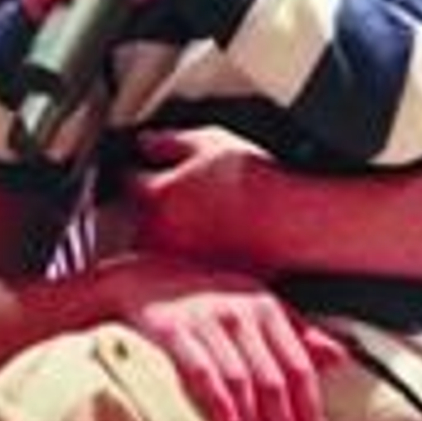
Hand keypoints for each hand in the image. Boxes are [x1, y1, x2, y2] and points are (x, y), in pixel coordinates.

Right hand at [103, 254, 343, 420]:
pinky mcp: (171, 328)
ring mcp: (204, 319)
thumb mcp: (255, 306)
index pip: (299, 369)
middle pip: (272, 382)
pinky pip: (200, 369)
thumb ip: (297, 331)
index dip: (310, 413)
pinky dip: (218, 399)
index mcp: (266, 308)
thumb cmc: (209, 300)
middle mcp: (239, 312)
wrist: (144, 278)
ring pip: (241, 383)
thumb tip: (339, 357)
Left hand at [127, 126, 276, 266]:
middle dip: (150, 205)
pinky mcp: (201, 279)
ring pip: (158, 244)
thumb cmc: (253, 180)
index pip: (129, 179)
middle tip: (178, 193)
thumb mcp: (208, 142)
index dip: (140, 169)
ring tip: (200, 218)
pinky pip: (184, 266)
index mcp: (154, 196)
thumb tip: (145, 142)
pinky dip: (191, 254)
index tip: (150, 167)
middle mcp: (159, 232)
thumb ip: (168, 141)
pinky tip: (213, 240)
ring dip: (167, 232)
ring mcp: (179, 259)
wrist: (291, 220)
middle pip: (137, 215)